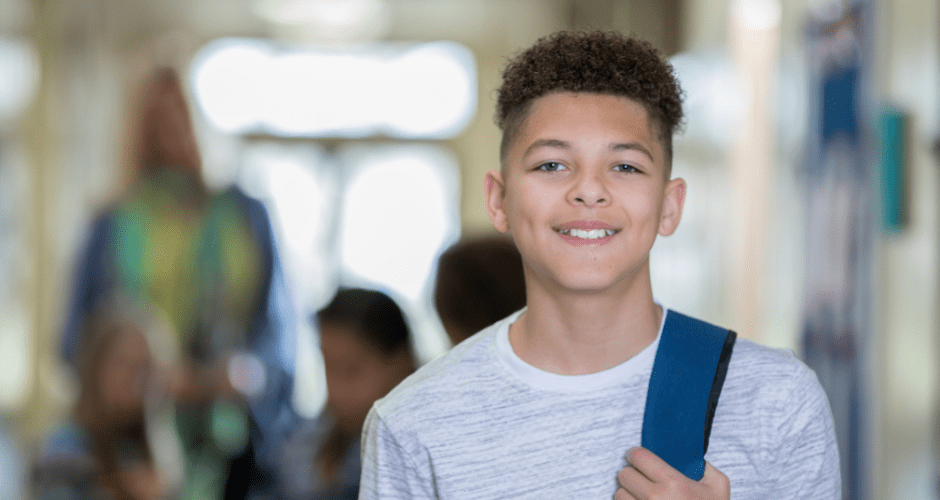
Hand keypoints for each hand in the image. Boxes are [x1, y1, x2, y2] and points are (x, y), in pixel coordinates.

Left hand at [615, 447, 729, 499]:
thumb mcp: (718, 487)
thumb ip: (705, 466)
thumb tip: (690, 457)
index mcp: (674, 483)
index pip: (638, 456)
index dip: (637, 454)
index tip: (639, 457)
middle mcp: (655, 498)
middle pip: (624, 474)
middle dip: (632, 474)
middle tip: (642, 477)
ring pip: (619, 493)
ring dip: (628, 493)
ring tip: (642, 495)